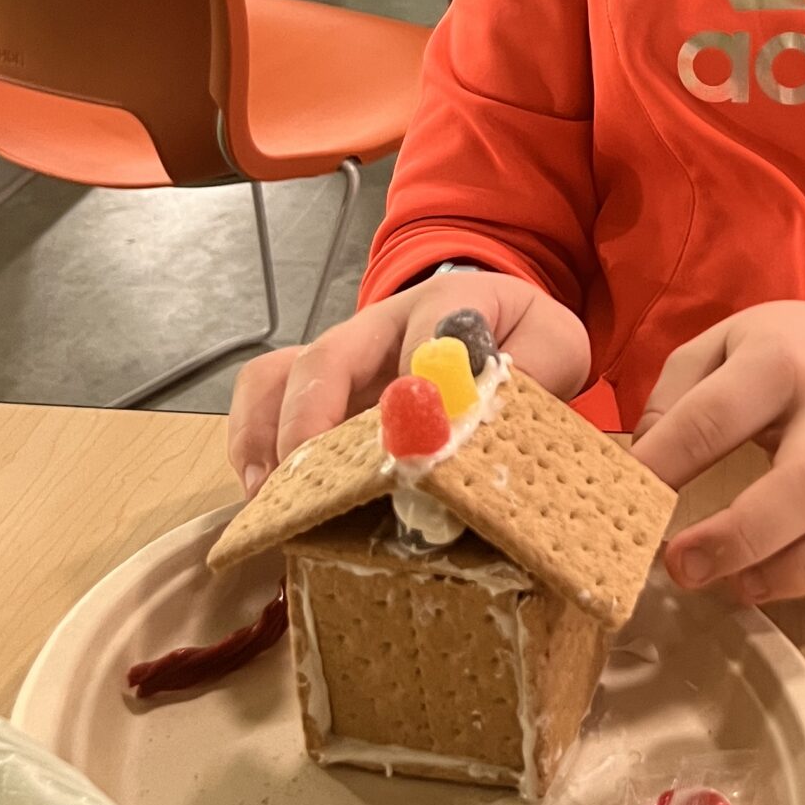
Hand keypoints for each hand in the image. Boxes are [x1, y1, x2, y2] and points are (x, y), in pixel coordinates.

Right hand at [226, 271, 590, 493]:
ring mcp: (344, 359)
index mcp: (448, 306)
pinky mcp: (322, 390)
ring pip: (281, 375)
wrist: (500, 321)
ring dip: (265, 434)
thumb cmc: (521, 338)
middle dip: (312, 418)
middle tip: (309, 483)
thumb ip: (537, 366)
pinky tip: (265, 496)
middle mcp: (380, 327)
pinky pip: (265, 396)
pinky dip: (251, 440)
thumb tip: (489, 404)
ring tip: (271, 498)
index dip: (416, 389)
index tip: (414, 446)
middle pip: (328, 357)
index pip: (426, 333)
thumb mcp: (552, 344)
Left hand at [632, 301, 804, 604]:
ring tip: (737, 588)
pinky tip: (779, 580)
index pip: (716, 417)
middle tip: (682, 567)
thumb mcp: (717, 345)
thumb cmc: (778, 354)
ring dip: (796, 572)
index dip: (666, 463)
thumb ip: (672, 398)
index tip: (626, 500)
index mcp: (778, 362)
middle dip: (742, 535)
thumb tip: (641, 474)